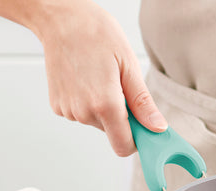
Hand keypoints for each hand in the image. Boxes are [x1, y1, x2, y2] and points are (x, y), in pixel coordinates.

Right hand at [35, 0, 166, 155]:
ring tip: (100, 79)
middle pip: (113, 133)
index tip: (142, 127)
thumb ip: (143, 103)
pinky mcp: (58, 106)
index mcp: (104, 105)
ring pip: (98, 124)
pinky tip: (86, 81)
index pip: (124, 146)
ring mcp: (68, 111)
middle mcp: (83, 112)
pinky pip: (83, 115)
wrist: (60, 18)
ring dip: (104, 109)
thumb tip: (157, 127)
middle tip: (119, 89)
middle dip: (122, 118)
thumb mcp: (129, 67)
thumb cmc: (95, 34)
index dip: (136, 140)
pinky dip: (88, 103)